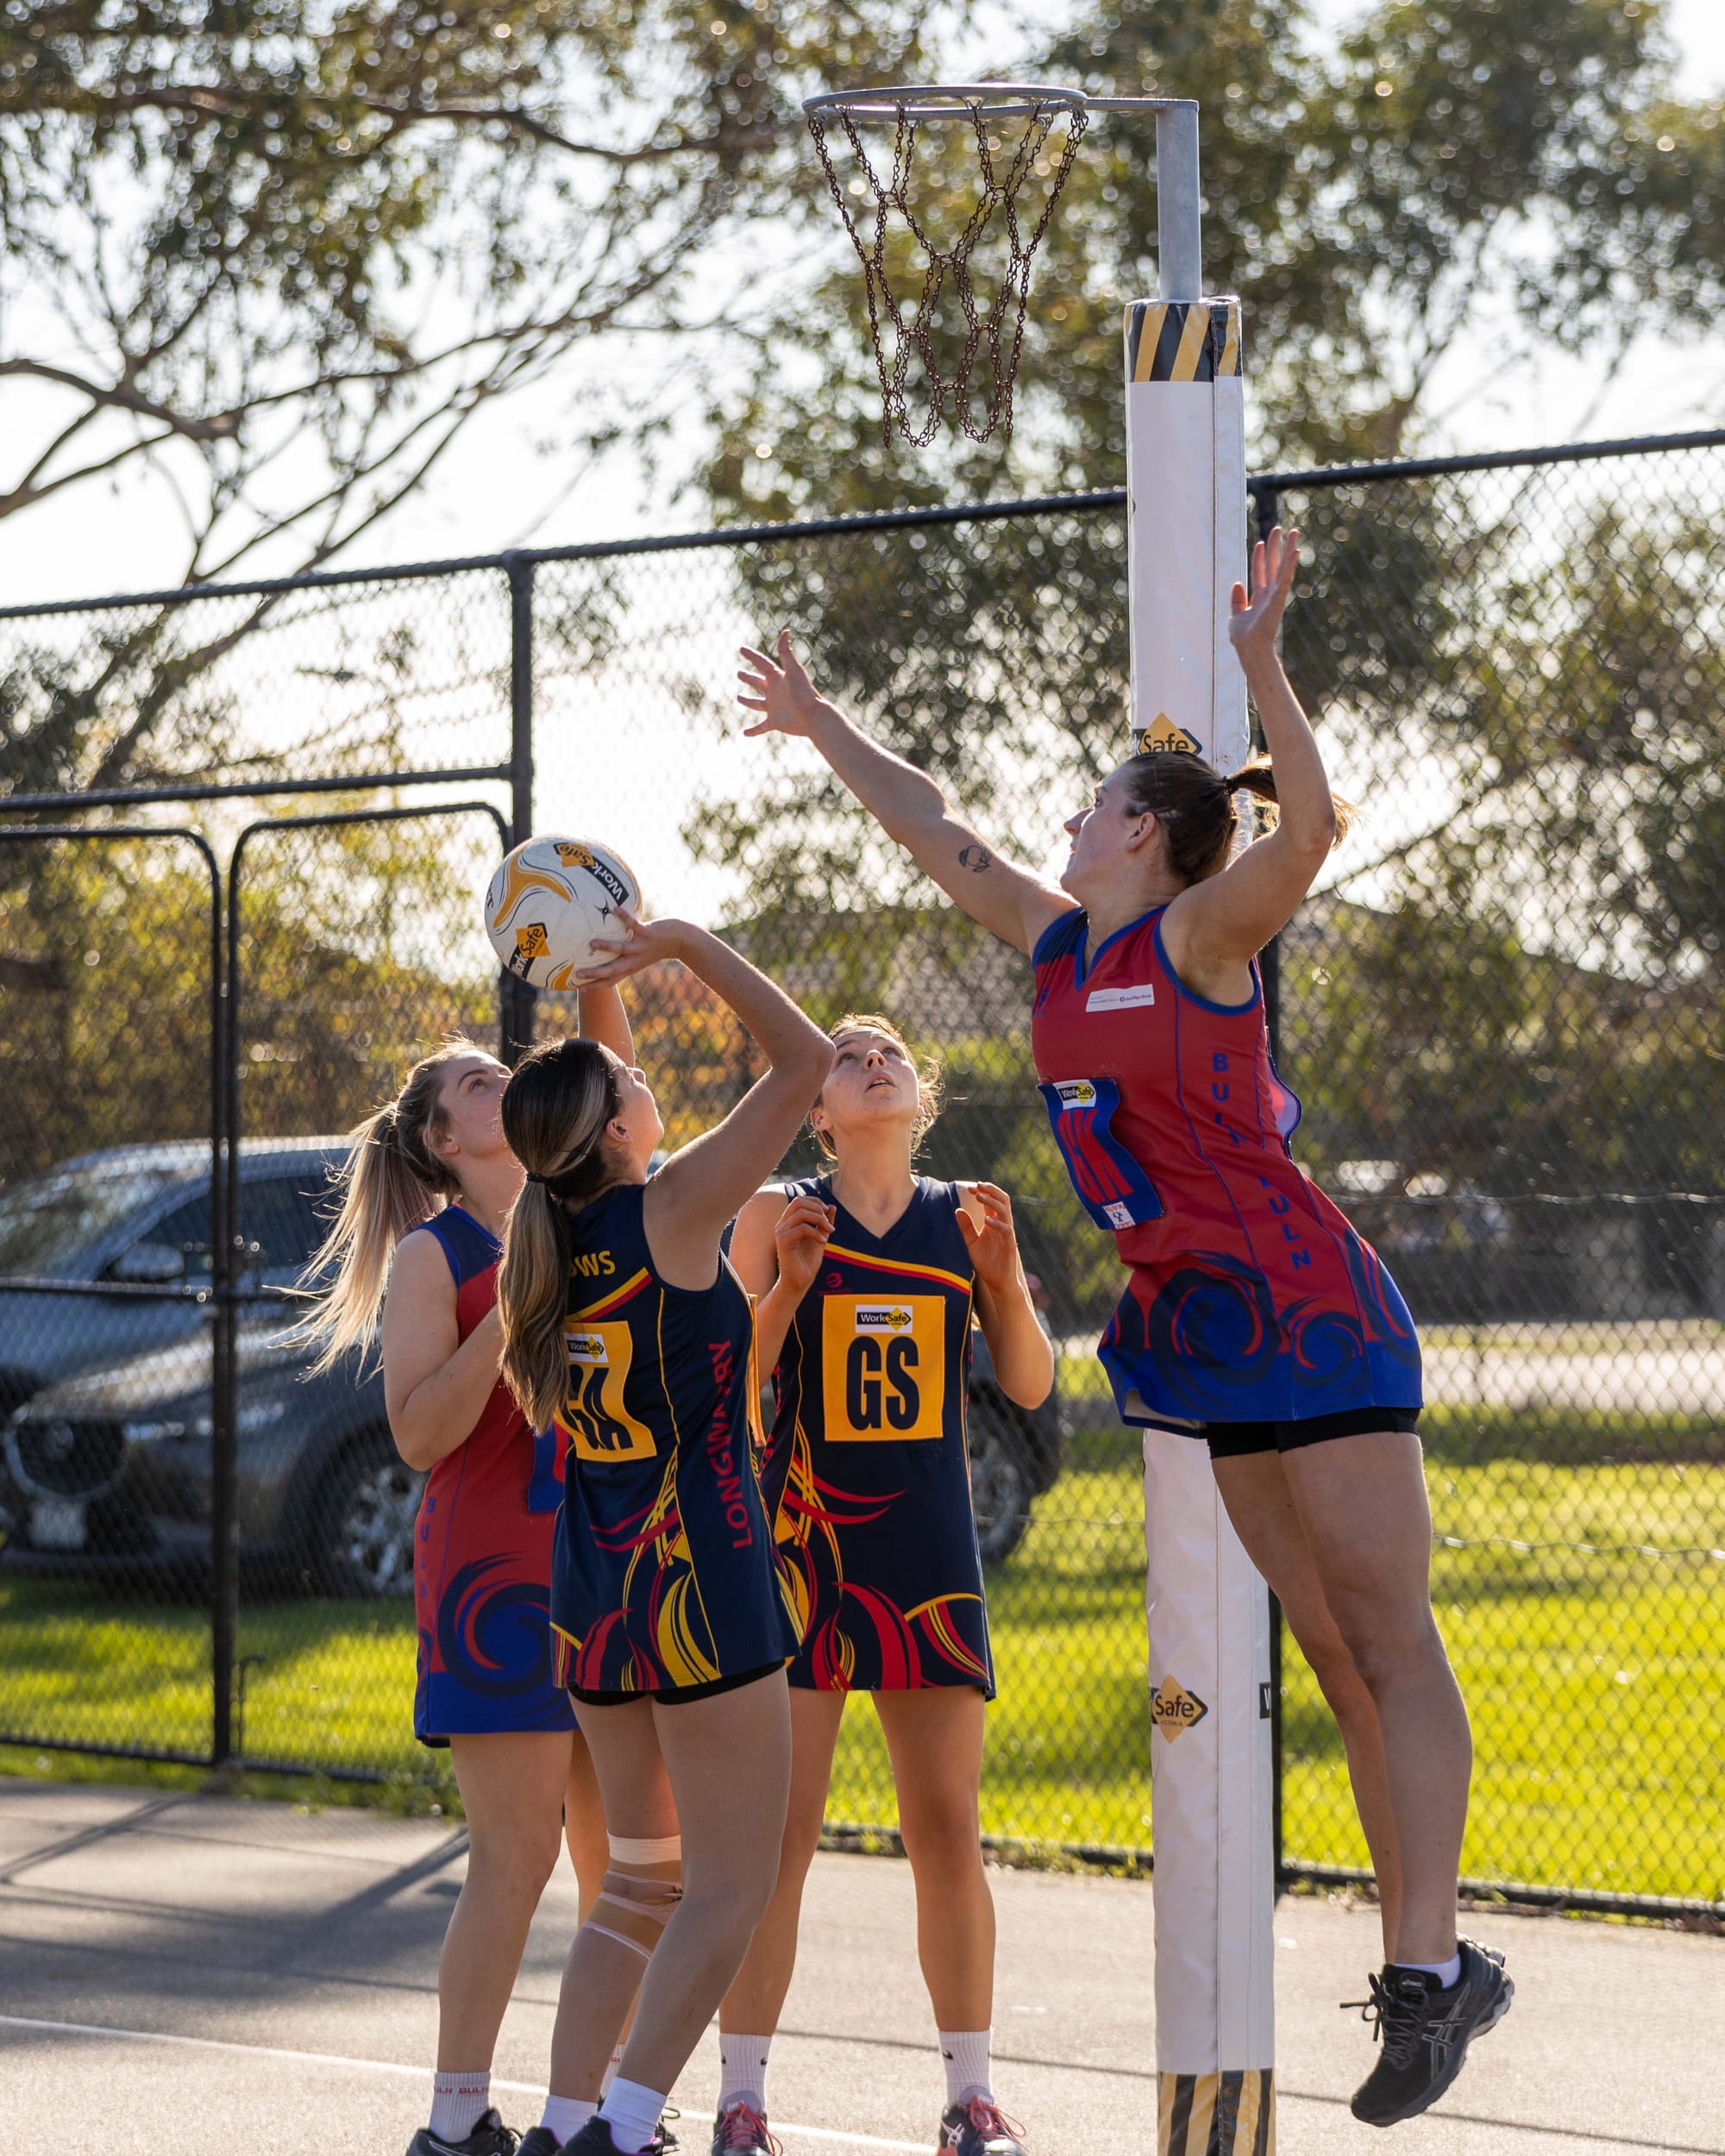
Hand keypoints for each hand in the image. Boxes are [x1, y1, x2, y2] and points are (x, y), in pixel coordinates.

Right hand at [573, 907, 687, 986]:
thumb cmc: (656, 946)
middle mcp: (634, 960)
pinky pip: (634, 925)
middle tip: (577, 973)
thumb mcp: (639, 954)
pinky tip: (615, 909)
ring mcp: (641, 947)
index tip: (578, 988)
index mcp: (631, 967)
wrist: (681, 940)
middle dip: (595, 974)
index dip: (595, 986)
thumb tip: (603, 943)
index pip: (611, 980)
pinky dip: (624, 917)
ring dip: (606, 946)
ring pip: (621, 949)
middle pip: (612, 970)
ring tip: (592, 943)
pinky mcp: (648, 933)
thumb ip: (623, 952)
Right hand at [737, 630, 831, 738]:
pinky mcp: (775, 722)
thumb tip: (785, 631)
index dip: (752, 656)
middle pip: (758, 682)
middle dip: (748, 678)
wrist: (813, 716)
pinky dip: (753, 731)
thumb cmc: (804, 692)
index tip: (741, 649)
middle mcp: (775, 692)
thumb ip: (786, 652)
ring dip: (748, 701)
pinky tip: (745, 733)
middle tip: (738, 673)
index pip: (762, 664)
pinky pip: (761, 727)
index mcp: (778, 678)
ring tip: (739, 698)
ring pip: (757, 704)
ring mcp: (774, 707)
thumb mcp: (794, 670)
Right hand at [773, 1195, 834, 1301]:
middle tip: (828, 1223)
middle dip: (817, 1208)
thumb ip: (825, 1223)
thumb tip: (832, 1206)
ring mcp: (781, 1232)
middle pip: (798, 1202)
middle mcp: (782, 1224)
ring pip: (801, 1213)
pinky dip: (815, 1232)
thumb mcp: (821, 1237)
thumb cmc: (807, 1261)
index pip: (799, 1200)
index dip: (815, 1202)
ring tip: (829, 1232)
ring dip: (819, 1219)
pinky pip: (802, 1228)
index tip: (828, 1212)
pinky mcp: (783, 1241)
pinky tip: (822, 1241)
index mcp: (789, 1222)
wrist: (799, 1281)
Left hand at [957, 1182, 1023, 1294]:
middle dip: (991, 1190)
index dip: (983, 1192)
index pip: (992, 1201)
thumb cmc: (986, 1261)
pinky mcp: (1010, 1245)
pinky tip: (987, 1220)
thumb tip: (957, 1210)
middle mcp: (1002, 1224)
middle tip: (978, 1185)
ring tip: (980, 1197)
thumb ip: (966, 1227)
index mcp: (994, 1222)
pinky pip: (1007, 1231)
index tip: (970, 1188)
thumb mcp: (971, 1242)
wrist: (997, 1281)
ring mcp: (1007, 1234)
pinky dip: (997, 1224)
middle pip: (1003, 1200)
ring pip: (1005, 1212)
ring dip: (992, 1203)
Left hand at [1227, 524, 1300, 668]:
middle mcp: (1270, 594)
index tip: (1260, 543)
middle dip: (1276, 547)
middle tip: (1279, 529)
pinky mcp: (1279, 598)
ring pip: (1283, 567)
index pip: (1259, 572)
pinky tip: (1295, 550)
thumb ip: (1237, 600)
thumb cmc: (1244, 638)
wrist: (1250, 649)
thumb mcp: (1236, 616)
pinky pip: (1285, 577)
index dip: (1259, 557)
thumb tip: (1237, 583)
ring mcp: (1275, 595)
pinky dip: (1290, 564)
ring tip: (1294, 532)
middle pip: (1273, 564)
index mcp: (1259, 598)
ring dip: (1288, 549)